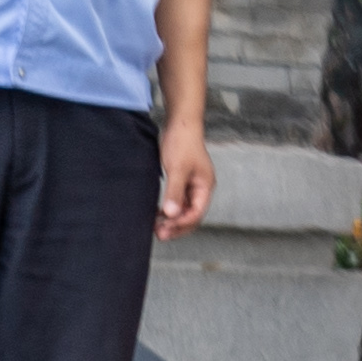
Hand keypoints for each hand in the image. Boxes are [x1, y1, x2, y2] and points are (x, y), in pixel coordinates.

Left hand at [156, 117, 215, 235]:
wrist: (180, 126)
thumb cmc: (182, 144)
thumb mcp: (177, 169)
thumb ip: (175, 192)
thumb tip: (171, 214)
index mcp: (205, 186)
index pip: (197, 213)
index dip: (182, 224)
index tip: (164, 229)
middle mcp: (201, 189)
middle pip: (192, 215)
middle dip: (177, 226)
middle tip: (160, 235)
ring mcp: (192, 186)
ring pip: (184, 210)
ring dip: (172, 220)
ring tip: (156, 227)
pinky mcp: (182, 181)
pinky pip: (178, 202)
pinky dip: (169, 210)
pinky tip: (157, 214)